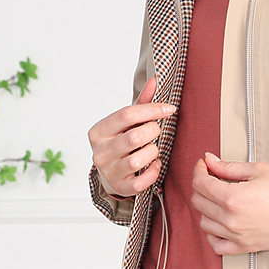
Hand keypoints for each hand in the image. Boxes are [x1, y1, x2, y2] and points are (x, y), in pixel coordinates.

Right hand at [88, 74, 176, 198]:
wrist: (109, 173)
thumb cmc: (121, 142)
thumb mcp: (127, 123)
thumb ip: (141, 103)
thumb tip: (155, 80)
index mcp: (99, 131)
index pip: (126, 115)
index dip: (152, 110)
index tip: (169, 109)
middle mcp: (100, 152)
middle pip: (134, 137)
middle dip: (153, 131)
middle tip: (157, 130)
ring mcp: (108, 171)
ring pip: (137, 160)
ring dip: (153, 152)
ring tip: (153, 149)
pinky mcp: (120, 187)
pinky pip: (141, 182)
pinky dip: (153, 172)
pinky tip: (155, 165)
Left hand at [190, 152, 268, 254]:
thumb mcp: (258, 170)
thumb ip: (229, 167)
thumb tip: (209, 161)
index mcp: (233, 198)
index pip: (201, 184)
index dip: (199, 170)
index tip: (204, 164)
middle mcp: (231, 220)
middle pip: (199, 202)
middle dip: (201, 185)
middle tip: (212, 176)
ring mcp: (237, 236)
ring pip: (204, 223)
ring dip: (206, 207)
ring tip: (220, 198)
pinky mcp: (245, 247)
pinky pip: (216, 245)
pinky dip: (213, 234)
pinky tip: (220, 222)